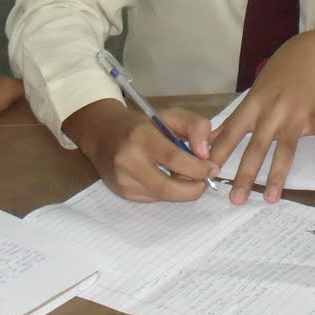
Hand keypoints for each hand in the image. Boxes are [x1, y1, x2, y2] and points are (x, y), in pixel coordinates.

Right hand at [63, 98, 215, 201]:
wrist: (102, 134)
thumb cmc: (143, 124)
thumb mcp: (171, 115)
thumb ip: (195, 126)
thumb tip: (206, 154)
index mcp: (140, 136)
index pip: (173, 158)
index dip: (197, 168)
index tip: (212, 168)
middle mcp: (128, 160)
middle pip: (168, 187)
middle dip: (192, 189)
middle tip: (204, 181)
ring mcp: (123, 180)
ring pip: (162, 196)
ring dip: (181, 191)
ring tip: (186, 177)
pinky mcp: (122, 193)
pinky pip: (154, 198)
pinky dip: (167, 192)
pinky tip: (166, 178)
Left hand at [209, 30, 314, 204]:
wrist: (312, 52)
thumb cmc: (280, 74)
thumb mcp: (255, 92)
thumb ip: (238, 117)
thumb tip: (214, 137)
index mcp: (254, 105)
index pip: (232, 132)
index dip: (219, 153)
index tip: (207, 173)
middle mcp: (272, 111)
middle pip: (257, 146)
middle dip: (245, 174)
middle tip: (236, 199)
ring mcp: (295, 112)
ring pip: (286, 146)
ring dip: (277, 173)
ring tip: (270, 197)